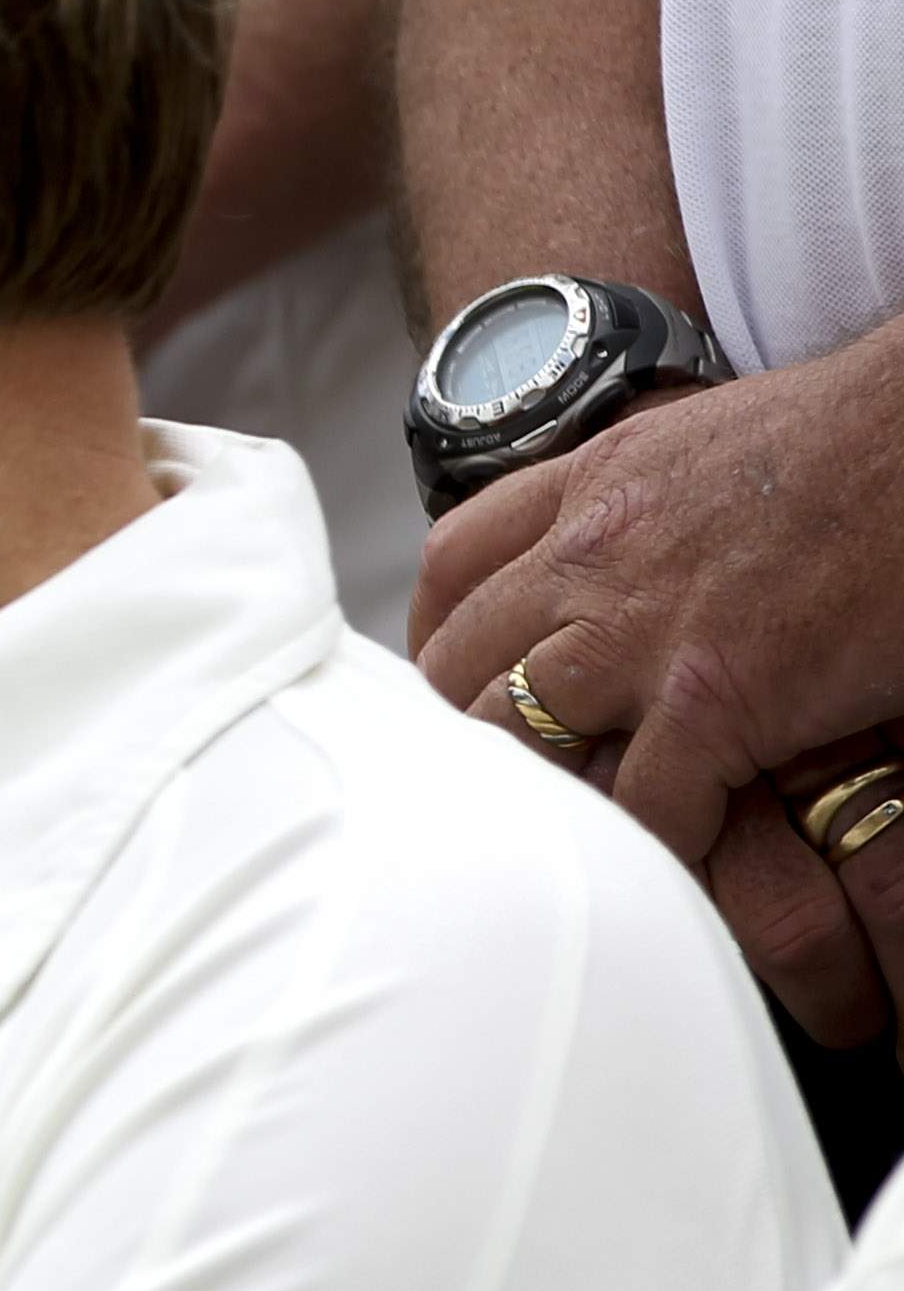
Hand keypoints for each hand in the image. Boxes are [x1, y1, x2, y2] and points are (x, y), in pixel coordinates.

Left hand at [412, 330, 903, 1047]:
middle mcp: (588, 555)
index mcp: (589, 486)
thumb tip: (625, 536)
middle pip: (459, 663)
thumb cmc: (852, 440)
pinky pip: (640, 804)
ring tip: (568, 828)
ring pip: (515, 740)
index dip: (439, 632)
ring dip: (538, 792)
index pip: (452, 564)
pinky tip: (674, 850)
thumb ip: (639, 498)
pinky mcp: (713, 697)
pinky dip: (649, 841)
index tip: (454, 679)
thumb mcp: (701, 445)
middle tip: (503, 775)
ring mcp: (639, 631)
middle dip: (466, 725)